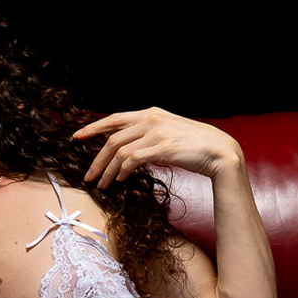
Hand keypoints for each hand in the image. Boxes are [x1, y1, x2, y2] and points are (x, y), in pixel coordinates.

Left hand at [73, 108, 240, 184]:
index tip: (78, 137)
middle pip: (112, 138)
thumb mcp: (168, 133)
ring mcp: (156, 133)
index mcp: (151, 113)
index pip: (114, 119)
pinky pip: (132, 160)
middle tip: (88, 175)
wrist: (219, 151)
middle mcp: (151, 119)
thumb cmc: (195, 146)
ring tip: (102, 184)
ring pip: (119, 151)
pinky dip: (122, 171)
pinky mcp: (161, 148)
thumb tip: (130, 150)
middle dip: (97, 159)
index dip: (93, 127)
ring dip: (107, 170)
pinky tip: (120, 180)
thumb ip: (149, 135)